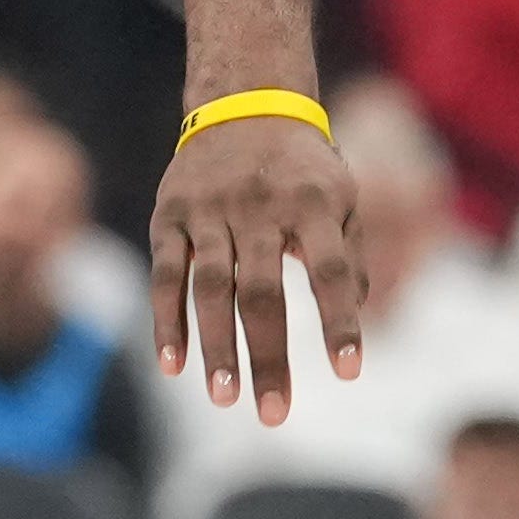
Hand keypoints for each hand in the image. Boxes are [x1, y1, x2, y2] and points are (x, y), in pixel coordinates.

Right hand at [153, 103, 359, 420]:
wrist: (244, 103)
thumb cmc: (303, 168)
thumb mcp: (342, 197)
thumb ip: (348, 256)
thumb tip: (353, 316)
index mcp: (312, 202)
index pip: (331, 271)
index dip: (340, 322)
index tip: (349, 372)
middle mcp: (259, 206)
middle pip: (263, 292)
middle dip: (269, 356)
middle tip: (275, 415)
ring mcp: (209, 211)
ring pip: (211, 288)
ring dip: (216, 348)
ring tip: (226, 399)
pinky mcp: (170, 216)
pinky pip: (166, 275)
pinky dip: (168, 323)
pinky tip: (174, 367)